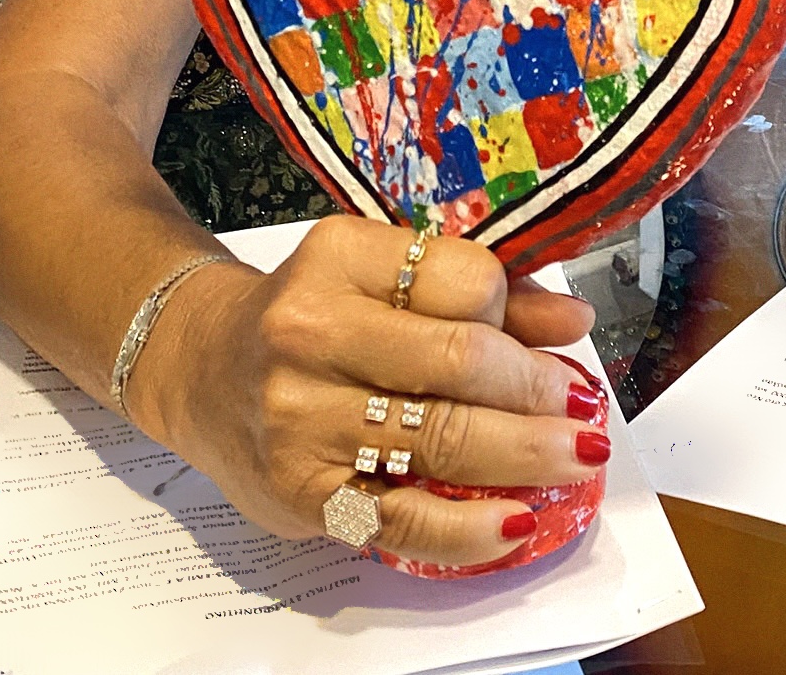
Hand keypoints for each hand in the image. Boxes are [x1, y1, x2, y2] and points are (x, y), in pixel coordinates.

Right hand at [136, 217, 602, 566]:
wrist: (201, 367)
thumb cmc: (314, 314)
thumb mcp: (385, 276)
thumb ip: (481, 291)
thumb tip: (574, 320)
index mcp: (341, 257)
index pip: (465, 279)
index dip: (515, 311)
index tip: (538, 336)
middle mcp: (311, 332)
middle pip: (459, 363)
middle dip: (538, 391)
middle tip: (584, 410)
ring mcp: (300, 418)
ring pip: (440, 440)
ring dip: (526, 455)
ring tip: (578, 456)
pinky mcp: (299, 495)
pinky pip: (401, 521)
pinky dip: (469, 528)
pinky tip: (517, 522)